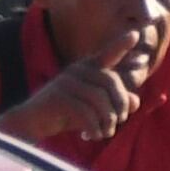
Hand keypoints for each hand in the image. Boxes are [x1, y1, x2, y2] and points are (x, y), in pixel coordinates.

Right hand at [8, 49, 138, 145]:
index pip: (106, 54)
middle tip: (119, 122)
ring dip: (108, 121)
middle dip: (121, 104)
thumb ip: (115, 104)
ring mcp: (66, 82)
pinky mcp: (58, 97)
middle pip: (111, 80)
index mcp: (86, 69)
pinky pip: (86, 112)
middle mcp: (76, 71)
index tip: (136, 34)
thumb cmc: (66, 114)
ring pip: (100, 99)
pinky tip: (92, 135)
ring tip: (104, 132)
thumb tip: (135, 101)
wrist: (33, 122)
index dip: (120, 45)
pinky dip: (94, 128)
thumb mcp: (94, 109)